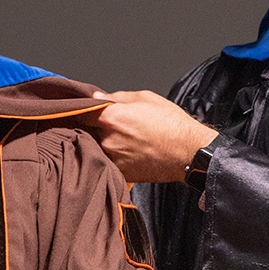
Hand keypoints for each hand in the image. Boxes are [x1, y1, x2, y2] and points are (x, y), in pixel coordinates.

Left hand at [78, 91, 218, 182]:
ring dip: (99, 143)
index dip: (79, 110)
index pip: (79, 112)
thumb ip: (117, 97)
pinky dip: (109, 156)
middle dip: (90, 127)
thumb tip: (97, 97)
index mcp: (111, 118)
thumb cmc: (171, 124)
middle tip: (101, 125)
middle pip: (85, 131)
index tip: (81, 110)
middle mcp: (107, 139)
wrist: (189, 152)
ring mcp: (112, 158)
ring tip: (117, 140)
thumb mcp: (146, 98)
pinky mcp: (119, 172)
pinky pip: (106, 161)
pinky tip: (124, 152)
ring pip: (94, 147)